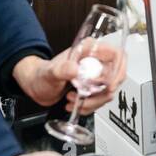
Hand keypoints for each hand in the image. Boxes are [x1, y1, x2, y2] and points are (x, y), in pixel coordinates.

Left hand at [13, 44, 127, 113]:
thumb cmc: (42, 74)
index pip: (117, 55)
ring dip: (93, 101)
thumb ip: (61, 69)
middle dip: (102, 92)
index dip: (118, 70)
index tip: (109, 86)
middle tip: (86, 96)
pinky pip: (101, 99)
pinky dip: (89, 106)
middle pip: (116, 76)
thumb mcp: (50, 72)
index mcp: (90, 49)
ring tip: (73, 99)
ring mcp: (95, 75)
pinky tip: (75, 103)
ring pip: (109, 91)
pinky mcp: (93, 87)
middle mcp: (95, 61)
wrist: (37, 86)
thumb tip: (75, 69)